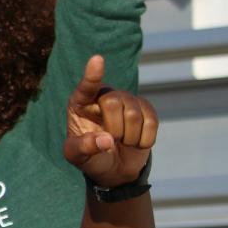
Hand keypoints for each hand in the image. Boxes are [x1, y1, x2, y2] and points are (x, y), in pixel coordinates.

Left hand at [63, 55, 157, 187]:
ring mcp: (126, 100)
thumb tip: (106, 139)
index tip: (97, 59)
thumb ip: (84, 148)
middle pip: (113, 102)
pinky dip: (144, 139)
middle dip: (114, 128)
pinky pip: (151, 121)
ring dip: (129, 137)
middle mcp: (103, 96)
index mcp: (80, 103)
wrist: (113, 168)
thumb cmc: (89, 158)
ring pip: (134, 113)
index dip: (93, 75)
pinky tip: (137, 142)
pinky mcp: (146, 109)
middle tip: (111, 140)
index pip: (86, 87)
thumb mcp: (76, 156)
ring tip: (122, 142)